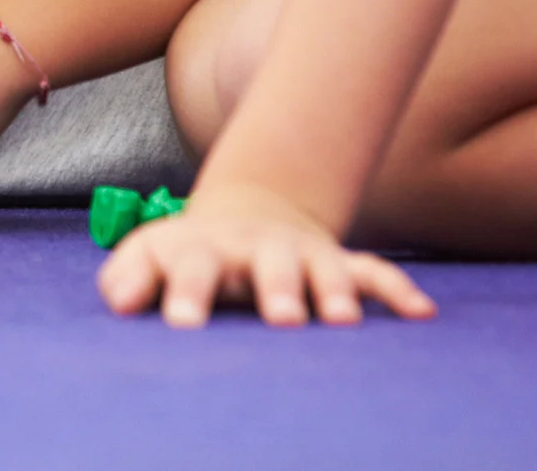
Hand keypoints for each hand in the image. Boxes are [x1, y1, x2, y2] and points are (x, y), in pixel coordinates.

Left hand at [97, 179, 436, 327]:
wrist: (248, 211)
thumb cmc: (190, 252)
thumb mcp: (151, 254)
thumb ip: (129, 277)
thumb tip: (116, 301)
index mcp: (206, 250)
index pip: (193, 266)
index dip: (186, 293)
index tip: (181, 325)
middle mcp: (257, 251)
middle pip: (269, 266)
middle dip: (275, 289)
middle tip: (279, 318)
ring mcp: (302, 255)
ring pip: (324, 268)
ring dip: (333, 291)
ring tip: (341, 319)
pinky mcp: (338, 262)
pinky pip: (374, 272)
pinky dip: (397, 290)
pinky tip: (420, 313)